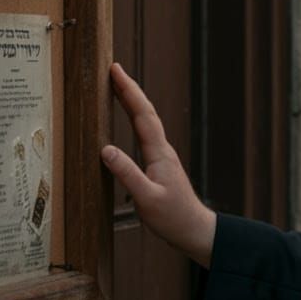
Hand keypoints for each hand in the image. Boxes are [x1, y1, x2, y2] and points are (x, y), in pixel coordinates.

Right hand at [100, 62, 216, 267]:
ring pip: (146, 121)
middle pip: (145, 112)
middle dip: (129, 89)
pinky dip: (135, 118)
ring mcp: (162, 155)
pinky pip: (145, 133)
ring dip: (132, 101)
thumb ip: (127, 174)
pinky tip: (130, 119)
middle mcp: (162, 149)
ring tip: (117, 87)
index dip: (128, 91)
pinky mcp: (160, 164)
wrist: (194, 230)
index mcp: (159, 153)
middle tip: (113, 70)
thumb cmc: (173, 218)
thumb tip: (106, 149)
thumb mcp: (146, 199)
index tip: (115, 71)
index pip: (142, 114)